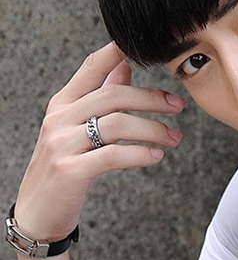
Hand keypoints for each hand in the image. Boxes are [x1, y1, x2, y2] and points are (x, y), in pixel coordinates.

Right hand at [13, 41, 183, 247]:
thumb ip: (99, 99)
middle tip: (178, 106)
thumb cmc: (64, 169)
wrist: (37, 213)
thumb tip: (124, 67)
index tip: (147, 46)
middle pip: (113, 95)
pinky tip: (156, 157)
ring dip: (153, 129)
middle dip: (151, 98)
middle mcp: (59, 119)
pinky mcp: (70, 171)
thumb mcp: (76, 130)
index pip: (91, 68)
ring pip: (117, 124)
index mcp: (62, 104)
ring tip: (173, 138)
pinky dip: (139, 154)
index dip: (117, 53)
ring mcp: (62, 144)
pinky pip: (113, 155)